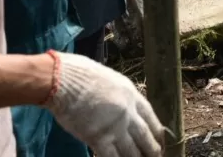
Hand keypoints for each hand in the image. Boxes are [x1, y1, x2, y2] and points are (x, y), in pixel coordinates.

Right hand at [44, 52, 163, 156]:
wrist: (63, 80)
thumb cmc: (79, 74)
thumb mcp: (108, 78)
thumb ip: (116, 94)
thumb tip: (116, 102)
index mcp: (130, 94)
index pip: (150, 116)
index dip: (156, 130)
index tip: (160, 139)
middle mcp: (127, 112)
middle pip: (146, 136)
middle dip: (152, 149)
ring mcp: (115, 127)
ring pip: (132, 151)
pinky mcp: (99, 138)